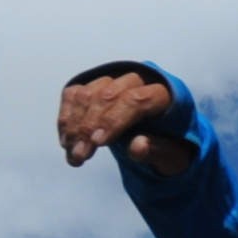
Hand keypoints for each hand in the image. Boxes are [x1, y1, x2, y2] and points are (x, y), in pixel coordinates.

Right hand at [55, 65, 192, 179]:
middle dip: (89, 127)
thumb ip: (158, 151)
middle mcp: (138, 81)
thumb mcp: (172, 157)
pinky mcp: (94, 85)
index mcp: (163, 95)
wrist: (160, 138)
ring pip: (87, 95)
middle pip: (108, 96)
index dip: (115, 119)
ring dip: (74, 125)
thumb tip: (138, 145)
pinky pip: (74, 95)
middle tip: (80, 154)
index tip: (98, 142)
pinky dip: (66, 118)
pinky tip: (66, 141)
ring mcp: (114, 80)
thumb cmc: (169, 148)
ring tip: (73, 153)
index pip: (137, 101)